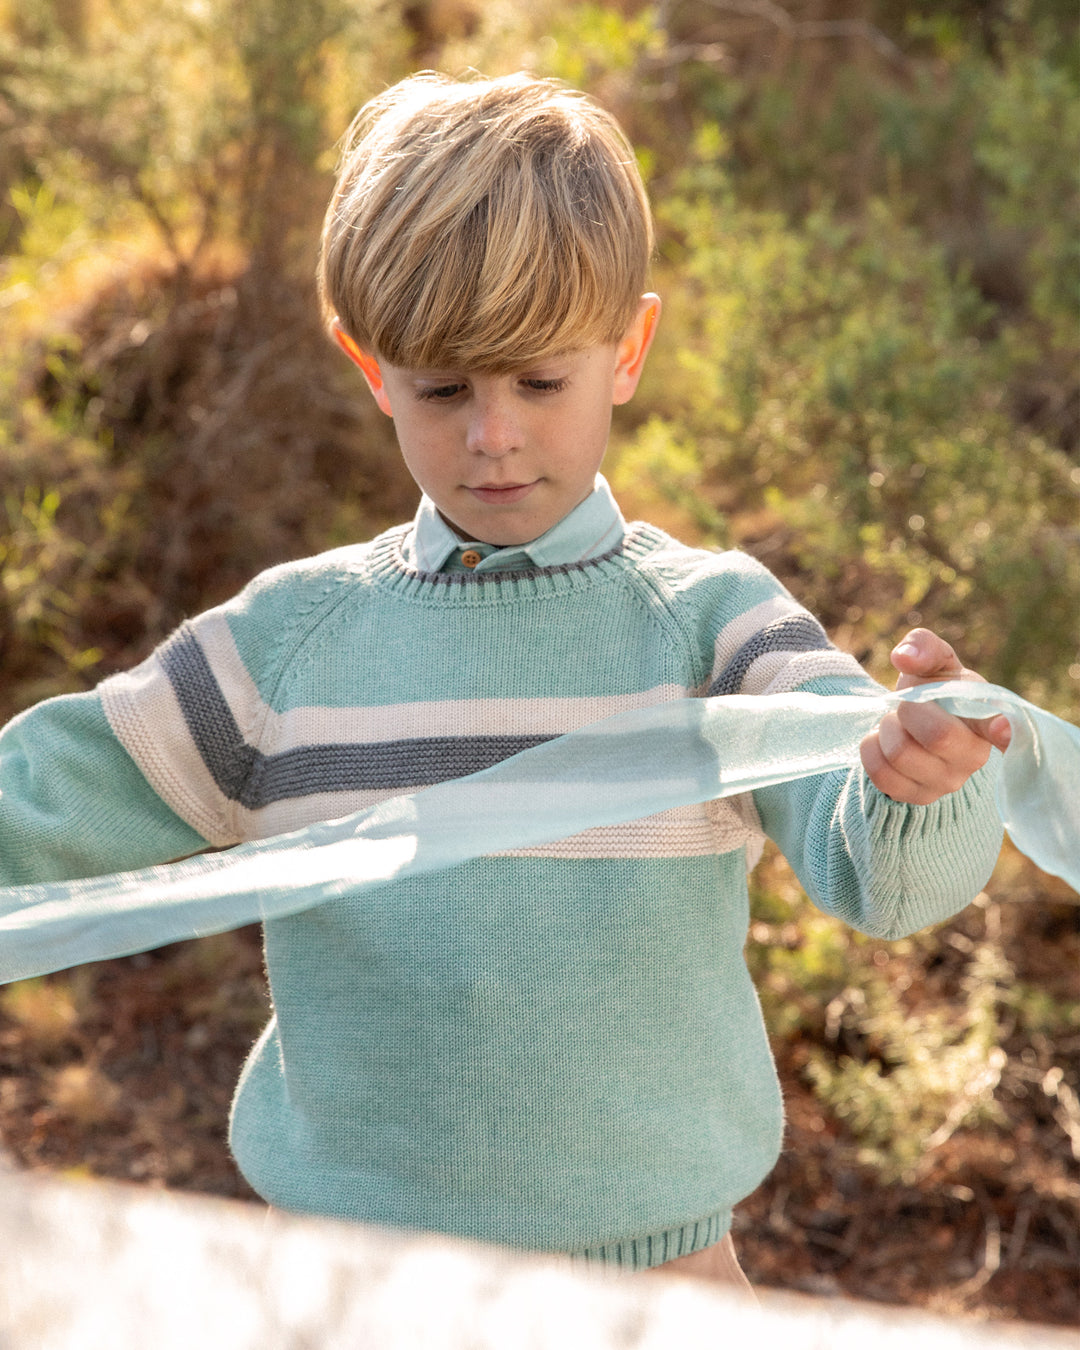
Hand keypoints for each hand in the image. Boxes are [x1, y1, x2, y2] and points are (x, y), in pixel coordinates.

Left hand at [860, 628, 1010, 804]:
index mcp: (987, 717)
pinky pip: (881, 775)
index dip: (1004, 730)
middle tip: (907, 704)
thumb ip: (924, 647)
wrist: (912, 722)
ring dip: (887, 728)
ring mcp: (948, 781)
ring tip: (897, 724)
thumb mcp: (932, 661)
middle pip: (937, 735)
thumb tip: (905, 658)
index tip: (1001, 728)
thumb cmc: (932, 689)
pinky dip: (871, 749)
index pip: (1005, 728)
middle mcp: (975, 755)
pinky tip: (883, 742)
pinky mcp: (919, 797)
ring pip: (901, 754)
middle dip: (908, 710)